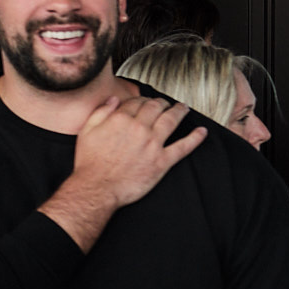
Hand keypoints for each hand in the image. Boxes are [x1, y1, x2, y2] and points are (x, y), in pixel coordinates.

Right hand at [43, 95, 207, 250]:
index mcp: (120, 119)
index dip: (142, 100)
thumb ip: (100, 112)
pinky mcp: (162, 161)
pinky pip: (183, 147)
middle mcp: (139, 128)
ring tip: (184, 108)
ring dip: (179, 111)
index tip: (144, 102)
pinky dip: (195, 138)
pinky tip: (201, 132)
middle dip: (161, 103)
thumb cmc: (90, 163)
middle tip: (165, 103)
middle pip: (156, 107)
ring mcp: (153, 144)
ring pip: (171, 121)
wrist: (97, 187)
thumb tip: (113, 100)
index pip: (136, 102)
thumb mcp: (86, 131)